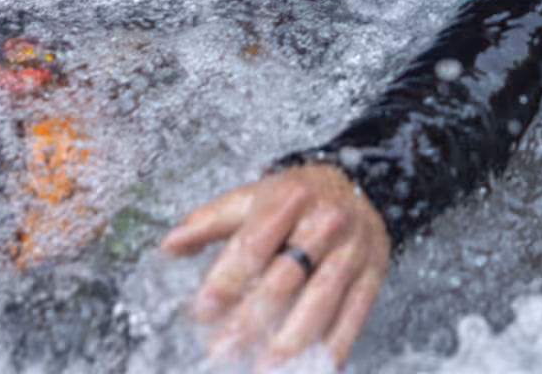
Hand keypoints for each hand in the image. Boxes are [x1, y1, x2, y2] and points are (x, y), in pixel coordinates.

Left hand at [162, 164, 389, 370]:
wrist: (361, 185)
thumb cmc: (298, 197)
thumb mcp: (254, 196)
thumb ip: (210, 221)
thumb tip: (170, 245)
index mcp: (289, 198)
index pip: (253, 243)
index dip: (226, 279)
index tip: (202, 310)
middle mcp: (323, 222)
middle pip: (285, 276)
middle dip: (252, 317)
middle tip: (224, 349)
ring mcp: (351, 250)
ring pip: (321, 299)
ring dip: (292, 339)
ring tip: (264, 367)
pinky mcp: (372, 275)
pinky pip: (353, 315)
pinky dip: (334, 345)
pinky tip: (315, 367)